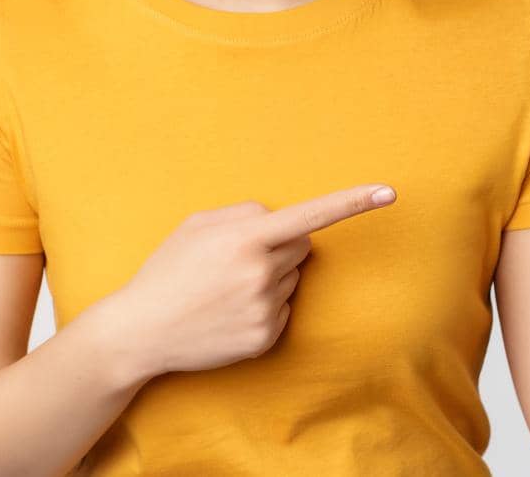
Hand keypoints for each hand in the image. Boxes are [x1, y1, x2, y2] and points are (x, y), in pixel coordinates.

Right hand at [106, 183, 397, 376]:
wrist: (140, 331)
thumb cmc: (168, 270)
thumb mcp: (197, 225)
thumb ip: (244, 212)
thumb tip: (281, 219)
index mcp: (245, 238)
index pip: (310, 215)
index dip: (352, 202)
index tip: (388, 193)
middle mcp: (261, 273)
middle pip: (302, 246)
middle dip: (281, 245)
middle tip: (237, 259)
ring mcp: (265, 309)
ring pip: (293, 278)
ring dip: (271, 277)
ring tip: (225, 289)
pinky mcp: (266, 337)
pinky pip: (285, 309)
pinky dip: (265, 307)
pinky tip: (230, 312)